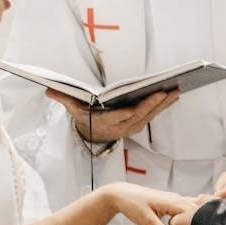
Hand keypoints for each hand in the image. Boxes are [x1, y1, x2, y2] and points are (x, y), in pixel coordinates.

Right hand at [46, 89, 179, 143]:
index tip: (139, 104)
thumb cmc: (86, 118)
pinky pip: (154, 114)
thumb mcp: (73, 109)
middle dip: (154, 103)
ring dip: (164, 103)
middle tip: (166, 90)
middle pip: (140, 115)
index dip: (131, 111)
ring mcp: (132, 126)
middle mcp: (122, 126)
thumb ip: (64, 99)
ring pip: (151, 115)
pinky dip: (164, 105)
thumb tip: (48, 90)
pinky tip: (175, 94)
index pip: (120, 117)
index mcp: (107, 122)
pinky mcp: (140, 123)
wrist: (93, 135)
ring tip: (177, 89)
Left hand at [100, 183, 196, 224]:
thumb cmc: (132, 204)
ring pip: (191, 210)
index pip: (194, 214)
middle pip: (196, 211)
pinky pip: (185, 209)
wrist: (122, 195)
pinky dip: (187, 218)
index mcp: (173, 201)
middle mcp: (176, 198)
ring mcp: (174, 199)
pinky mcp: (170, 202)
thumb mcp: (146, 221)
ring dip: (192, 222)